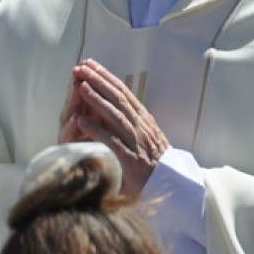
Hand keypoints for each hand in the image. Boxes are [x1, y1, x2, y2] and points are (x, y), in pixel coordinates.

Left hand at [58, 59, 168, 197]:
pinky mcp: (132, 159)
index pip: (123, 92)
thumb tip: (120, 105)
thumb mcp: (147, 137)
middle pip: (119, 98)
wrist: (174, 188)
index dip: (106, 76)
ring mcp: (137, 142)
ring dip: (97, 100)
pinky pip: (111, 141)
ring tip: (81, 86)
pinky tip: (80, 120)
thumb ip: (135, 122)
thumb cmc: (157, 164)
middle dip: (99, 81)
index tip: (90, 64)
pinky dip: (95, 129)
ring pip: (116, 115)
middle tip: (81, 67)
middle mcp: (141, 126)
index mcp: (144, 119)